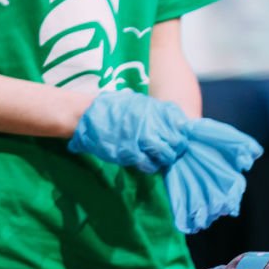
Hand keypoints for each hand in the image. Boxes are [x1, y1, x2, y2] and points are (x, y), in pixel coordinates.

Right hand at [68, 89, 192, 172]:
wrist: (86, 115)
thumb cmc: (111, 108)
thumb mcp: (136, 102)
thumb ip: (155, 111)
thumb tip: (177, 122)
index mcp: (153, 110)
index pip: (181, 125)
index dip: (182, 133)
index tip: (178, 136)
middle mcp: (151, 124)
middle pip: (177, 142)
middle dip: (175, 148)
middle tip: (169, 150)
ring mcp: (140, 139)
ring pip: (166, 155)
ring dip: (164, 158)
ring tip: (157, 157)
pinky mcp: (130, 153)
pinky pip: (150, 165)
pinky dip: (150, 166)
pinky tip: (145, 162)